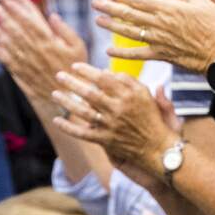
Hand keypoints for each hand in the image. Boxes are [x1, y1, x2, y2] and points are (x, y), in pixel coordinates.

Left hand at [0, 0, 87, 101]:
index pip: (30, 18)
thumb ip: (65, 30)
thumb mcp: (79, 47)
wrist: (67, 96)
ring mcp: (25, 59)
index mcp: (49, 41)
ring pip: (7, 38)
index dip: (21, 5)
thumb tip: (52, 15)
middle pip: (16, 25)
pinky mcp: (19, 70)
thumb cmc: (76, 69)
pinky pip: (4, 55)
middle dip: (7, 10)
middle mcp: (34, 48)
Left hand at [51, 64, 177, 172]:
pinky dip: (68, 127)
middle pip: (89, 93)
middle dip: (72, 82)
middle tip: (59, 75)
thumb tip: (110, 72)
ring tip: (55, 93)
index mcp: (130, 95)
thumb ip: (132, 82)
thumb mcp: (148, 97)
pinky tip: (57, 120)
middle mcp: (119, 108)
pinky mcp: (106, 140)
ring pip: (83, 111)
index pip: (104, 78)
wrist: (159, 149)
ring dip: (67, 101)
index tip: (75, 66)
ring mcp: (111, 125)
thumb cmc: (154, 121)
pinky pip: (82, 133)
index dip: (87, 71)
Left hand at [94, 0, 214, 72]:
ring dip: (112, 26)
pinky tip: (110, 50)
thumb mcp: (202, 2)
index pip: (139, 0)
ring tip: (99, 21)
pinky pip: (138, 54)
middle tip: (95, 3)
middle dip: (110, 8)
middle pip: (129, 15)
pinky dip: (123, 53)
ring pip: (129, 32)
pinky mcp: (162, 55)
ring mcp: (160, 41)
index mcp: (169, 9)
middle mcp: (160, 24)